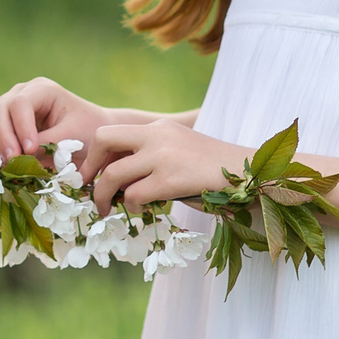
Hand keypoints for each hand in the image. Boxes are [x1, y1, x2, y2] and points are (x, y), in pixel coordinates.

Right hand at [0, 76, 112, 160]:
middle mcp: (21, 94)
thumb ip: (49, 144)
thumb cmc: (87, 132)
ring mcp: (10, 109)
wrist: (91, 136)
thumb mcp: (74, 137)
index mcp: (42, 89)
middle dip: (3, 137)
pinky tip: (7, 167)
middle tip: (13, 160)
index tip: (31, 150)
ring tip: (9, 166)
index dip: (21, 127)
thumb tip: (23, 158)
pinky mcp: (5, 126)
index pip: (20, 103)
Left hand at [87, 118, 244, 214]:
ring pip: (113, 174)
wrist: (250, 174)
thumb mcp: (179, 154)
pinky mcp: (171, 179)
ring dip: (104, 196)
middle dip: (90, 167)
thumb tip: (115, 183)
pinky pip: (134, 195)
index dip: (95, 155)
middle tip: (87, 188)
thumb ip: (151, 159)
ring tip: (107, 209)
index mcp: (159, 128)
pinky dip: (132, 206)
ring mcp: (164, 156)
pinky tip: (142, 209)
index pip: (111, 133)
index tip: (90, 175)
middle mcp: (157, 135)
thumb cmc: (213, 172)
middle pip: (104, 140)